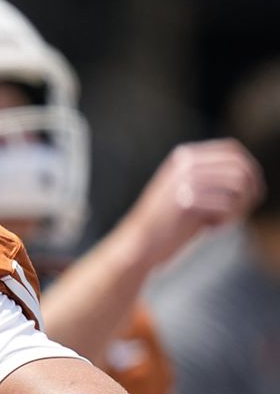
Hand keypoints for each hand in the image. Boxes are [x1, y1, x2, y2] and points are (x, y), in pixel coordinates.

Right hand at [120, 138, 263, 267]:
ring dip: (238, 206)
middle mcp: (184, 162)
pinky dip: (225, 219)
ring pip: (237, 184)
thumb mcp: (191, 192)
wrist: (141, 243)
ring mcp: (183, 178)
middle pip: (239, 166)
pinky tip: (210, 228)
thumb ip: (214, 178)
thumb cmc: (170, 223)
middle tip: (238, 212)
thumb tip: (252, 175)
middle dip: (249, 191)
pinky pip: (226, 204)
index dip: (250, 170)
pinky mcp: (185, 198)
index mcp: (184, 156)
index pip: (232, 150)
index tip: (250, 194)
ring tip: (222, 221)